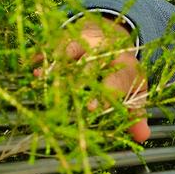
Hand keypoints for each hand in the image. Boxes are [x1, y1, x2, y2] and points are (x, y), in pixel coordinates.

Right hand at [37, 15, 150, 142]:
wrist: (114, 36)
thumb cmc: (122, 71)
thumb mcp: (136, 90)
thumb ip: (137, 114)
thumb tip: (142, 137)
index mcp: (124, 66)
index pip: (115, 81)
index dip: (104, 95)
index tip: (92, 108)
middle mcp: (105, 51)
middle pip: (91, 65)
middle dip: (78, 81)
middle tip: (64, 97)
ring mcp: (85, 42)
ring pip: (69, 51)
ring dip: (55, 66)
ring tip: (40, 78)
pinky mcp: (68, 37)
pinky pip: (53, 44)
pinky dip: (42, 56)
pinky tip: (32, 67)